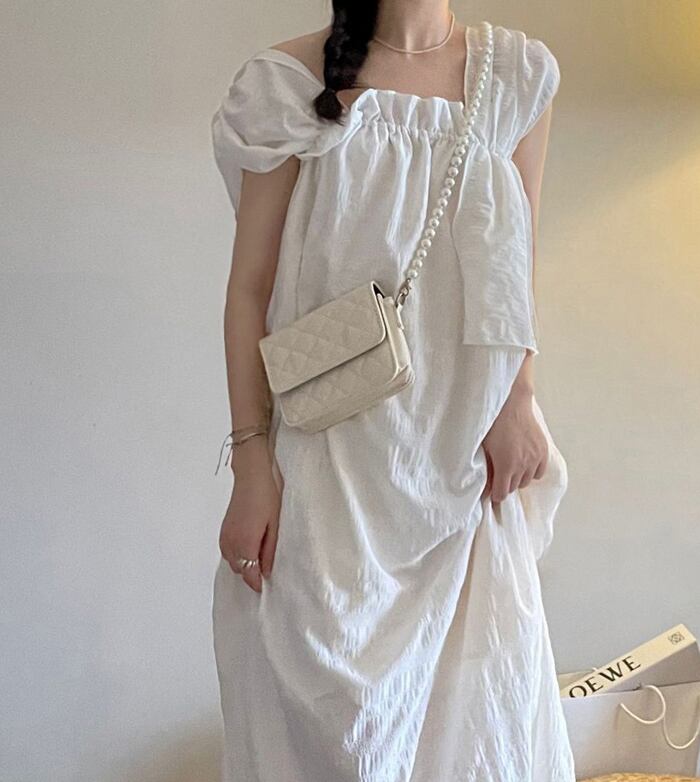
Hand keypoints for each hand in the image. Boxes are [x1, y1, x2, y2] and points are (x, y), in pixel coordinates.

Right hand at [219, 436, 282, 592]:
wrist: (252, 475)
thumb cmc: (267, 496)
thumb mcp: (275, 526)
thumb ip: (269, 551)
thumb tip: (267, 571)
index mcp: (245, 543)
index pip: (249, 574)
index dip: (257, 583)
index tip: (265, 587)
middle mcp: (231, 543)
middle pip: (239, 570)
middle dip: (250, 573)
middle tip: (265, 570)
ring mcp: (225, 535)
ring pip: (232, 561)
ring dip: (243, 564)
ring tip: (258, 559)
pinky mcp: (223, 529)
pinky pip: (227, 551)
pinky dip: (236, 555)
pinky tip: (248, 548)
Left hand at [481, 384, 547, 503]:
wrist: (511, 405)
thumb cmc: (493, 424)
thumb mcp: (485, 448)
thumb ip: (487, 470)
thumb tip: (486, 488)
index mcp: (506, 465)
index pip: (502, 493)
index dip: (496, 494)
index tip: (492, 491)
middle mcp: (523, 465)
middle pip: (514, 487)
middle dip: (505, 484)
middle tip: (499, 476)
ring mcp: (535, 458)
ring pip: (527, 481)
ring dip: (518, 478)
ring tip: (511, 468)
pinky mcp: (543, 451)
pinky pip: (539, 472)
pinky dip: (532, 471)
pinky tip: (524, 464)